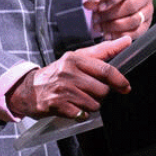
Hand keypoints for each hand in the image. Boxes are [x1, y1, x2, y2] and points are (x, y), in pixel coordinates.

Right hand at [6, 36, 131, 119]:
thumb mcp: (77, 58)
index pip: (105, 70)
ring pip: (94, 104)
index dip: (119, 80)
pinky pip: (82, 114)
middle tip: (91, 92)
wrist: (28, 89)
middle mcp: (68, 72)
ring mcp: (62, 89)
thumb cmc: (57, 73)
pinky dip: (81, 114)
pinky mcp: (57, 105)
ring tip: (80, 99)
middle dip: (101, 95)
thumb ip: (103, 51)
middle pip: (102, 90)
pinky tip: (73, 107)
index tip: (126, 87)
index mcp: (75, 59)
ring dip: (91, 105)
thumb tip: (127, 41)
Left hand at [85, 0, 152, 41]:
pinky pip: (135, 33)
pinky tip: (108, 34)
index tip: (98, 7)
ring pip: (133, 21)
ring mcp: (148, 10)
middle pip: (131, 6)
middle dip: (110, 14)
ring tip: (100, 26)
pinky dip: (119, 35)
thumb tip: (91, 4)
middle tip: (96, 18)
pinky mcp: (146, 24)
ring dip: (113, 26)